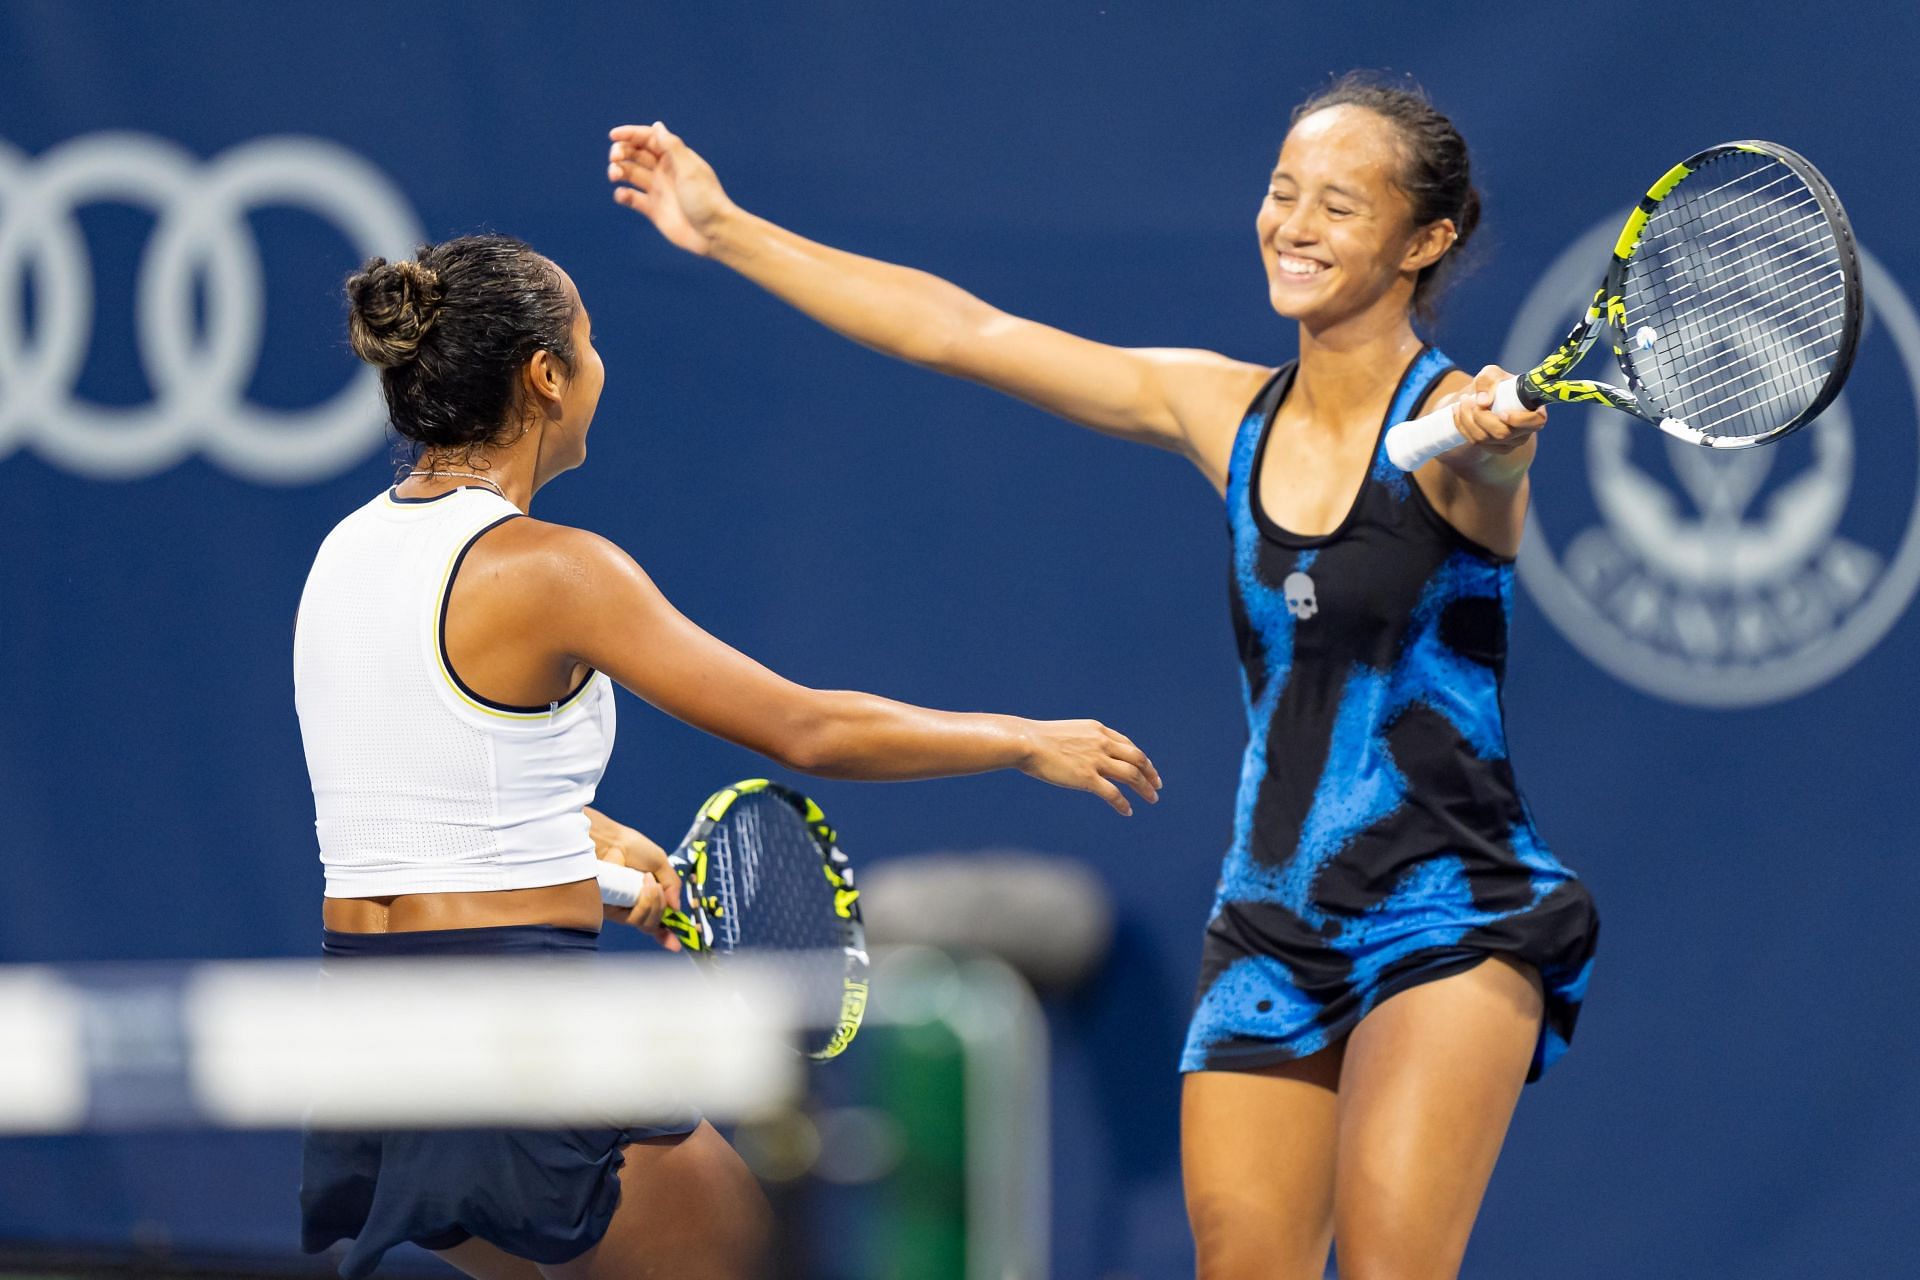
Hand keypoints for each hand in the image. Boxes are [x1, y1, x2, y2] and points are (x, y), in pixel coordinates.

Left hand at [585, 805, 683, 950]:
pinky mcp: (609, 909)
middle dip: (662, 909)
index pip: (657, 922)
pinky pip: (633, 918)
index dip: (666, 935)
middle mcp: (633, 906)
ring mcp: (622, 908)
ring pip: (645, 923)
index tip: (676, 946)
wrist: (612, 840)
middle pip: (653, 924)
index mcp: (646, 897)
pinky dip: (645, 904)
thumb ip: (672, 885)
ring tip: (649, 881)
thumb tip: (676, 909)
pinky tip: (644, 884)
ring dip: (654, 904)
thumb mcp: (661, 864)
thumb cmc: (633, 847)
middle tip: (660, 889)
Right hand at [607, 122, 734, 255]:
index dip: (630, 134)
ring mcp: (658, 190)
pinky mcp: (653, 210)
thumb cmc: (706, 199)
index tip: (613, 135)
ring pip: (630, 173)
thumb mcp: (690, 169)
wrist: (714, 233)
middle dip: (621, 151)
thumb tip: (657, 125)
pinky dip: (623, 194)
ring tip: (615, 175)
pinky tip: (623, 195)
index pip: (649, 139)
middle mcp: (664, 171)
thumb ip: (672, 147)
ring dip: (618, 170)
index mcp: (675, 158)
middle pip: (636, 154)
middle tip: (615, 158)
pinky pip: (632, 198)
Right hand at [1016, 720, 1161, 815]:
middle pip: (1136, 758)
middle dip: (1150, 773)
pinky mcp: (1087, 777)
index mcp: (1098, 730)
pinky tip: (1128, 811)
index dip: (1140, 758)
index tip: (1146, 768)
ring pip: (1131, 775)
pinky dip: (1123, 803)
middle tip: (1157, 785)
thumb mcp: (1068, 734)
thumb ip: (1082, 742)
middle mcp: (1102, 743)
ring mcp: (1096, 760)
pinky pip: (1113, 793)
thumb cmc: (1039, 739)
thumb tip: (1084, 756)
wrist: (1026, 742)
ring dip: (1145, 788)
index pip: (1127, 744)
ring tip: (1152, 799)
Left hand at [1448, 364, 1547, 455]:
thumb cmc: (1495, 384)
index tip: (1502, 413)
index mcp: (1534, 413)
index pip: (1535, 423)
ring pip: (1484, 439)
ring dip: (1467, 419)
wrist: (1484, 398)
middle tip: (1468, 399)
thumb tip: (1482, 402)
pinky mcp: (1492, 448)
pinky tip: (1456, 411)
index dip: (1519, 421)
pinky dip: (1462, 426)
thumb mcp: (1491, 374)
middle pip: (1502, 434)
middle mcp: (1523, 433)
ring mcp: (1507, 444)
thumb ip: (1488, 380)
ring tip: (1462, 401)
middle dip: (1481, 417)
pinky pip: (1474, 442)